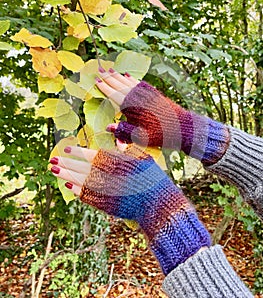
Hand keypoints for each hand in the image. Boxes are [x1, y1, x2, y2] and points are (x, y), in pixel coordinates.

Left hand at [50, 143, 210, 274]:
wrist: (158, 205)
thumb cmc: (152, 178)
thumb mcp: (143, 158)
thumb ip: (127, 148)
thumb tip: (117, 138)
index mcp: (114, 162)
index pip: (90, 155)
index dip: (76, 152)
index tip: (66, 149)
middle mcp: (104, 175)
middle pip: (79, 168)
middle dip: (65, 164)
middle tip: (52, 161)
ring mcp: (103, 191)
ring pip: (78, 181)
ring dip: (65, 176)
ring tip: (54, 171)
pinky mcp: (104, 204)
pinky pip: (86, 197)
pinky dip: (76, 191)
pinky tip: (69, 187)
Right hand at [96, 69, 229, 164]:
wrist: (182, 127)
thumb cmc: (159, 135)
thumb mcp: (139, 137)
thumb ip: (122, 131)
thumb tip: (108, 127)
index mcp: (130, 105)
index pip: (113, 93)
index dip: (104, 87)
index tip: (96, 80)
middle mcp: (137, 95)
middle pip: (119, 84)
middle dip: (109, 77)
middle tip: (100, 70)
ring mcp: (146, 92)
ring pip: (129, 81)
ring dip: (119, 76)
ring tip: (111, 70)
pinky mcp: (154, 93)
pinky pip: (139, 83)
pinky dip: (132, 79)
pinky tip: (129, 76)